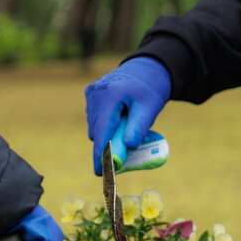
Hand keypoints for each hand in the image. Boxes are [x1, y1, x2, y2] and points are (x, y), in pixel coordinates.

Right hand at [85, 57, 170, 175]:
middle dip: (105, 147)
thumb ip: (138, 127)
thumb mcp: (149, 108)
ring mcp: (91, 93)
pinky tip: (118, 119)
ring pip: (94, 126)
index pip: (102, 131)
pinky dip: (104, 125)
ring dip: (106, 135)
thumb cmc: (150, 90)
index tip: (101, 172)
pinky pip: (94, 118)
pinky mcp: (90, 94)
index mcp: (111, 95)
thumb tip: (128, 146)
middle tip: (119, 160)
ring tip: (124, 129)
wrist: (146, 68)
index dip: (101, 154)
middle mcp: (96, 93)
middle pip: (96, 131)